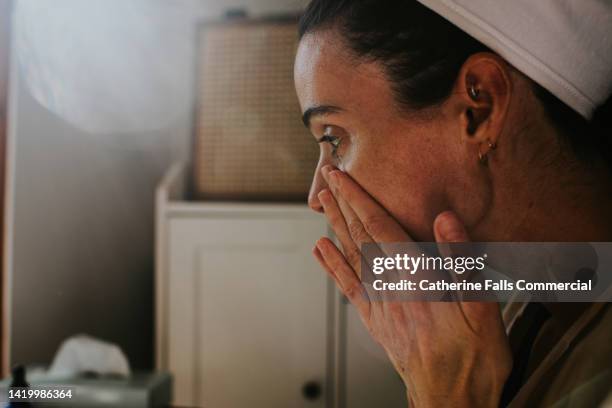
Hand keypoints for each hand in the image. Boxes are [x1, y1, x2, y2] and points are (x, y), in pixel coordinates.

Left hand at [312, 165, 511, 406]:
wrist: (453, 401)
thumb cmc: (475, 356)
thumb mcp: (482, 306)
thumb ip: (461, 259)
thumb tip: (444, 218)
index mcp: (417, 278)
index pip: (380, 227)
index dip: (359, 198)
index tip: (341, 176)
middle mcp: (391, 288)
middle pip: (360, 237)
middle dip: (342, 204)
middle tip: (325, 178)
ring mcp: (380, 306)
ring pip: (351, 257)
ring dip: (335, 227)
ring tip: (321, 204)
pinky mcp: (376, 322)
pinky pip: (349, 288)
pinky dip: (333, 266)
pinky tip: (322, 250)